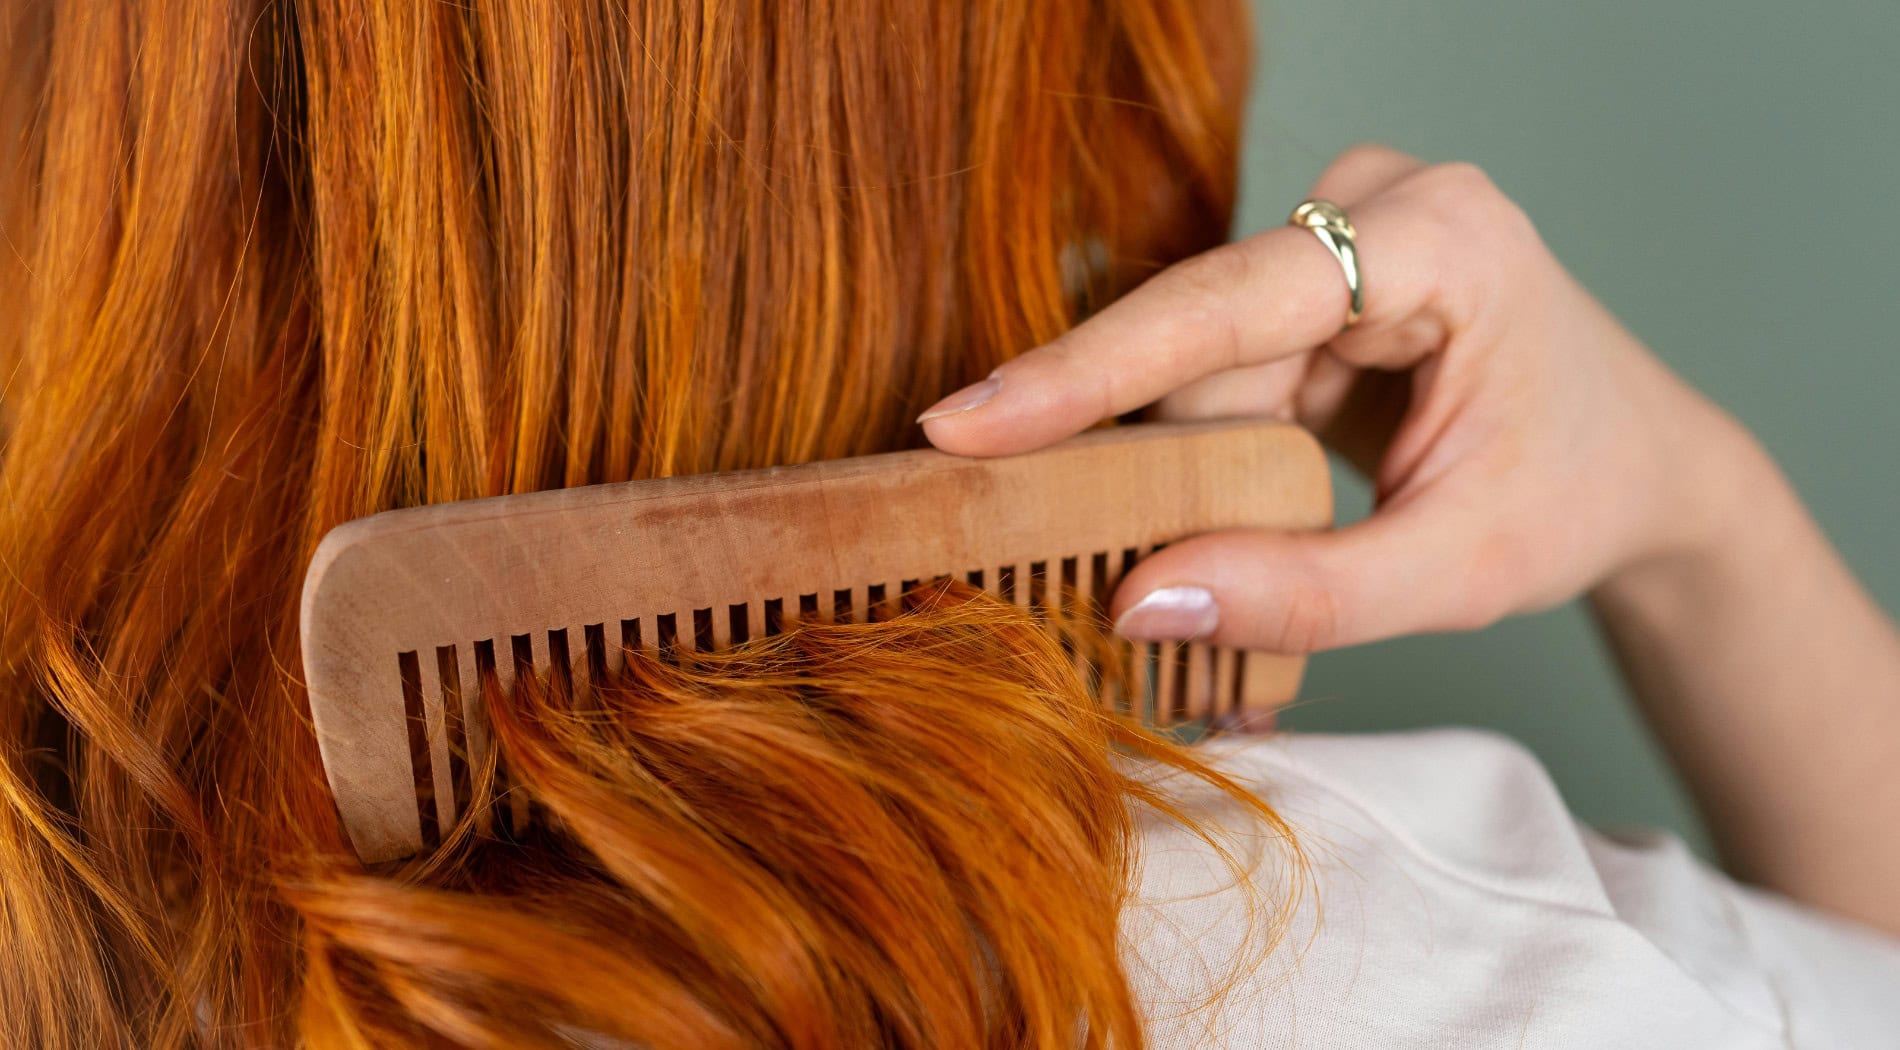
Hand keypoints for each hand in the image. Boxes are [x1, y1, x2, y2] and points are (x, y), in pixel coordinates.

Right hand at [918, 145, 1752, 651]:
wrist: (1637, 466)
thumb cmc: (1573, 501)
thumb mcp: (1457, 572)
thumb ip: (1306, 595)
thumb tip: (1135, 602)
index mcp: (1444, 238)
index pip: (1230, 301)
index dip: (1088, 370)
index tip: (963, 425)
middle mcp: (1378, 203)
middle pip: (1199, 341)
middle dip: (1143, 458)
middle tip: (1067, 563)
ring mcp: (1340, 231)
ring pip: (1194, 361)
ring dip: (1178, 466)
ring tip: (1188, 554)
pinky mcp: (1310, 277)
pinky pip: (1213, 368)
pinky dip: (1199, 452)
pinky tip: (1207, 512)